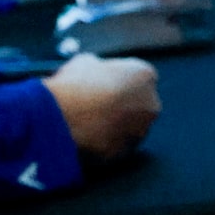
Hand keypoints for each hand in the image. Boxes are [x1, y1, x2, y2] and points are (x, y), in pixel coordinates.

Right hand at [44, 55, 158, 160]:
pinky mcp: (125, 152)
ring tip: (85, 121)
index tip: (101, 83)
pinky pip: (114, 145)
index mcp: (145, 75)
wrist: (63, 118)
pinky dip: (102, 142)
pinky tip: (84, 136)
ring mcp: (140, 131)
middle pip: (137, 103)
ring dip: (113, 124)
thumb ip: (97, 66)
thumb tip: (92, 69)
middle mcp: (151, 104)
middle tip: (95, 103)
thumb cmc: (74, 85)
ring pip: (128, 127)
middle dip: (120, 104)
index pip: (137, 77)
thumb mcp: (83, 62)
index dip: (117, 80)